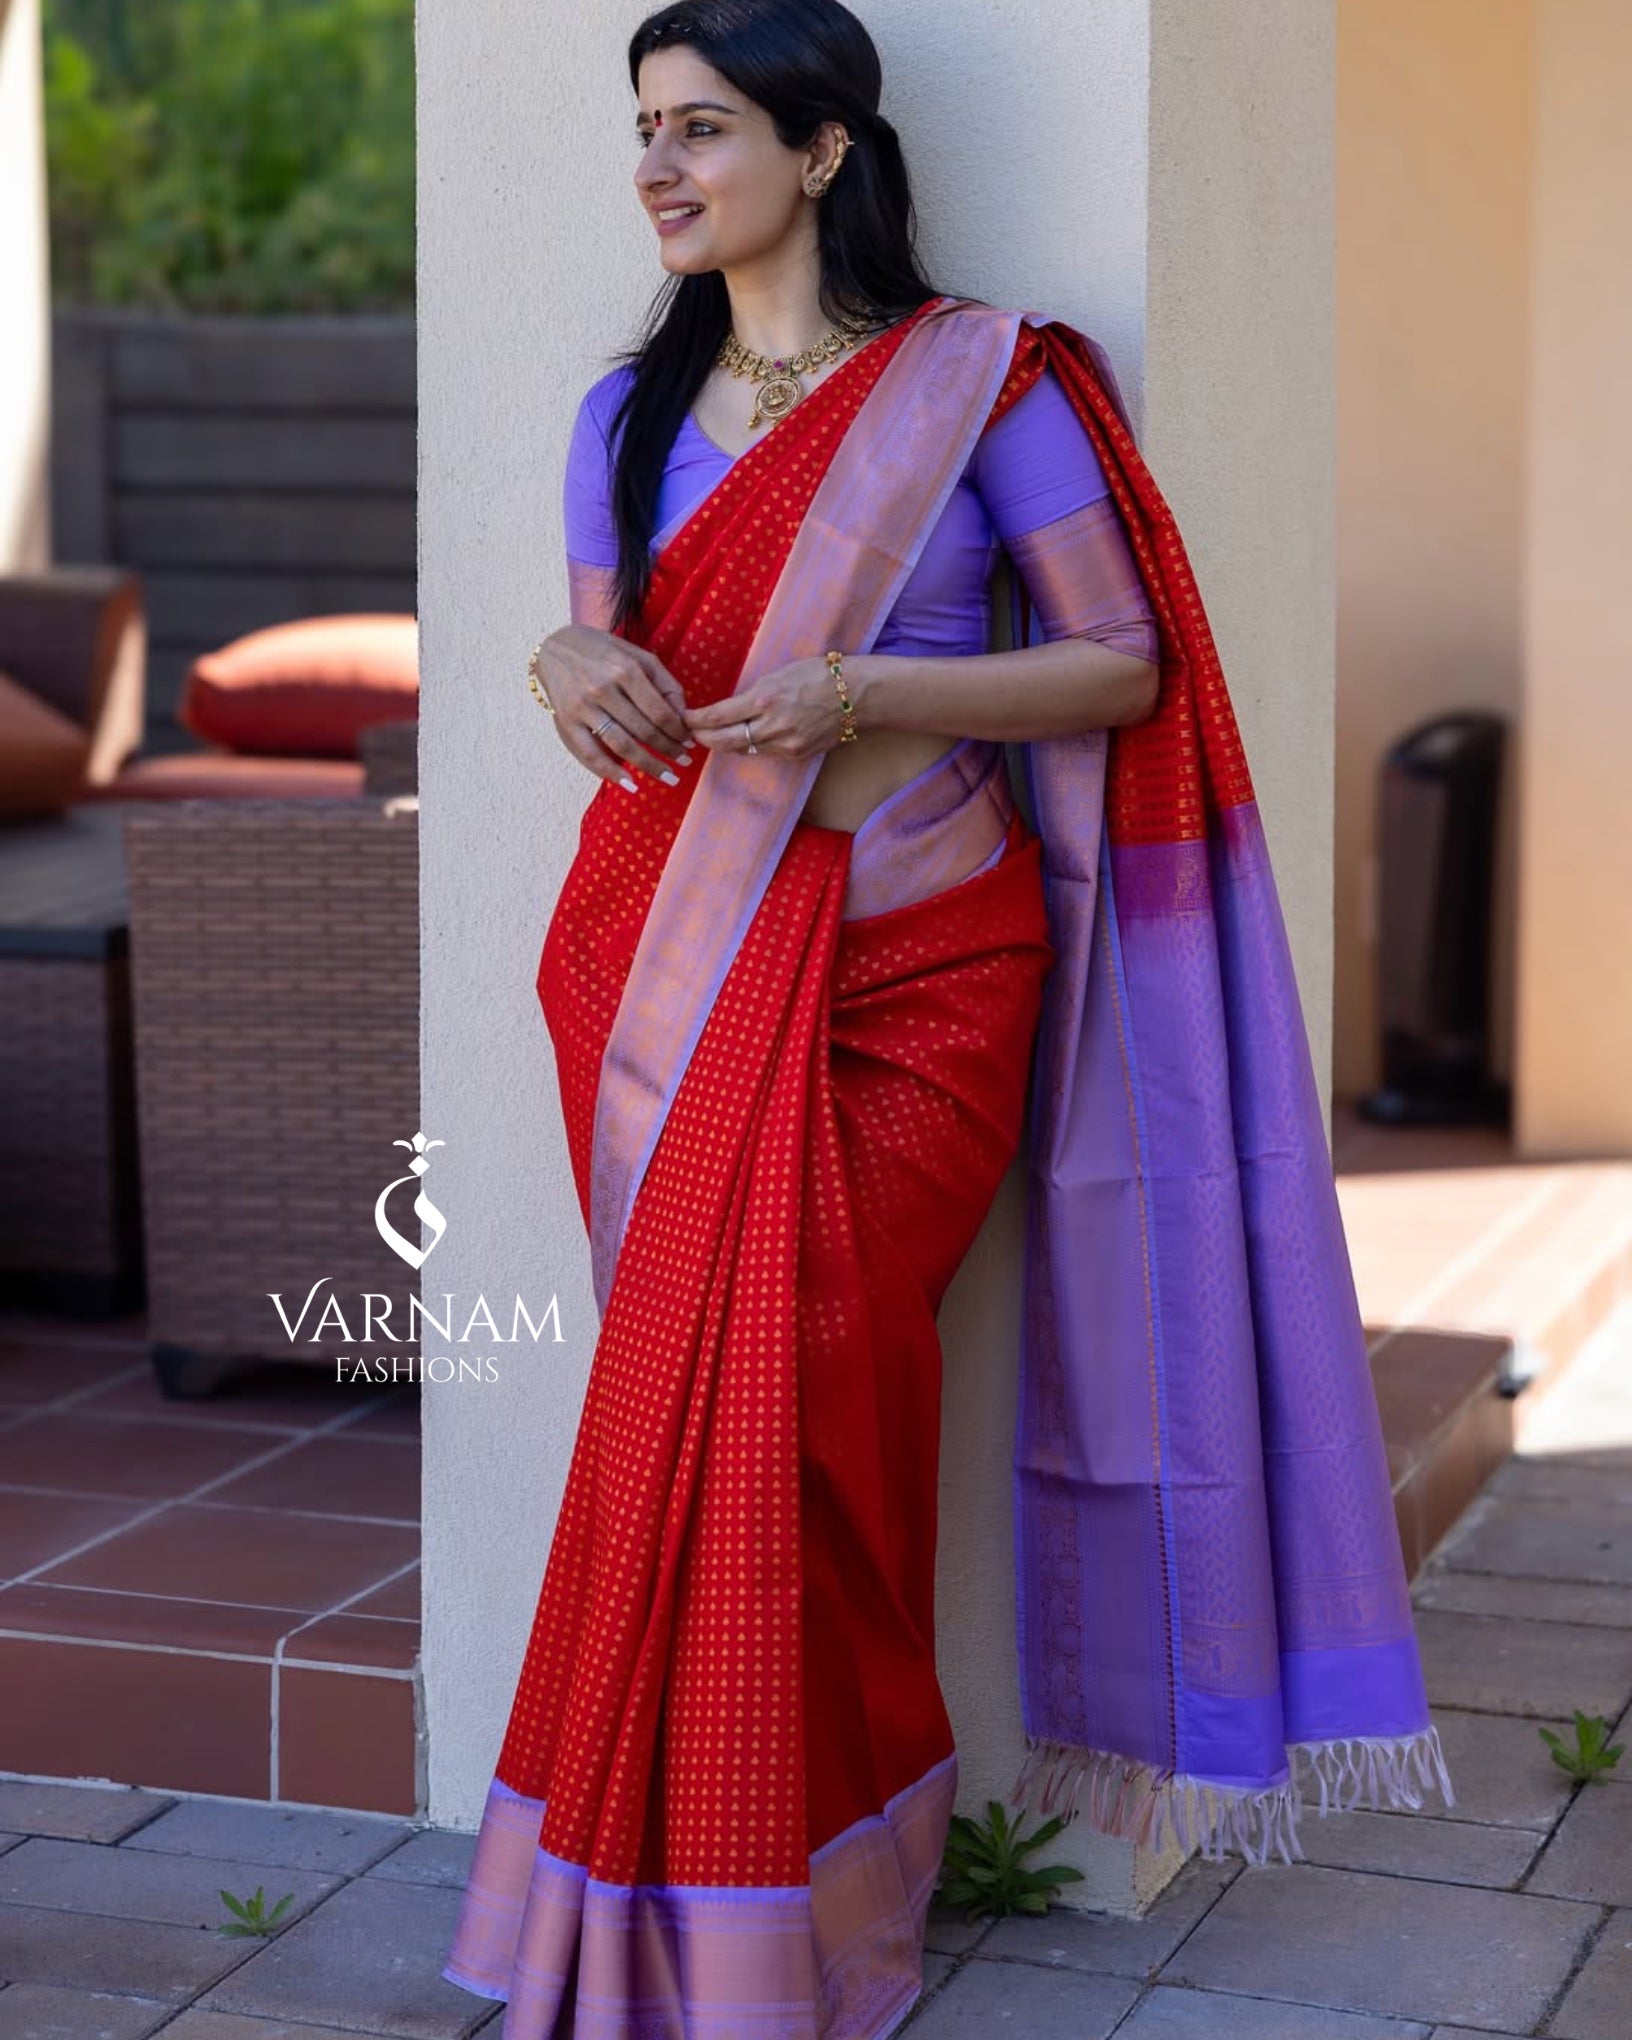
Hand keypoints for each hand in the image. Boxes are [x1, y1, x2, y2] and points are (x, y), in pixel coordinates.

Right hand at [531, 624, 694, 787]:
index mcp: (625, 669)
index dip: (678, 732)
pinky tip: (631, 784)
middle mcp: (603, 688)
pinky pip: (590, 754)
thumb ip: (665, 683)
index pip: (660, 711)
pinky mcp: (566, 722)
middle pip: (644, 731)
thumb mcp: (638, 656)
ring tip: (668, 777)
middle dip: (669, 750)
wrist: (555, 648)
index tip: (689, 743)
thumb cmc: (604, 653)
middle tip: (684, 762)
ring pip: (622, 745)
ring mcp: (583, 707)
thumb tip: (684, 717)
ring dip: (649, 766)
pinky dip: (611, 773)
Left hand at [681, 656, 848, 758]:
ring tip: (712, 738)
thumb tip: (730, 709)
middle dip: (704, 739)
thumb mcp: (780, 674)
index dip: (697, 720)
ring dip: (725, 744)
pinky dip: (750, 747)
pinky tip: (743, 740)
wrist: (856, 694)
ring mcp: (785, 743)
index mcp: (765, 698)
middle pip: (725, 741)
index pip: (719, 716)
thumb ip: (754, 693)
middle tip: (691, 735)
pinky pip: (764, 753)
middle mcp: (772, 725)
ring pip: (743, 750)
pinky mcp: (796, 754)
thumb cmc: (818, 674)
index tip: (686, 718)